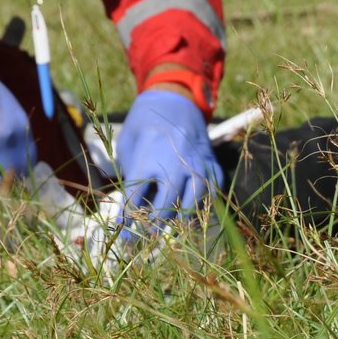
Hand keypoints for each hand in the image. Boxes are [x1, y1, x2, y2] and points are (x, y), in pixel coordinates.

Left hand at [114, 88, 221, 240]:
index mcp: (147, 160)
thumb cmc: (143, 126)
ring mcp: (197, 165)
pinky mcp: (212, 165)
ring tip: (174, 229)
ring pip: (194, 203)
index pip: (135, 202)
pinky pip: (212, 192)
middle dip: (155, 227)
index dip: (128, 223)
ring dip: (183, 220)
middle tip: (148, 238)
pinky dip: (205, 205)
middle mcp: (174, 165)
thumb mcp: (127, 147)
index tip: (124, 238)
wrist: (174, 100)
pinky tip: (194, 214)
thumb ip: (129, 179)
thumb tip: (130, 213)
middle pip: (166, 207)